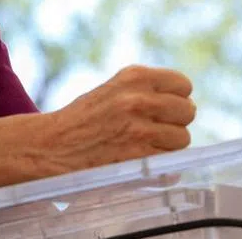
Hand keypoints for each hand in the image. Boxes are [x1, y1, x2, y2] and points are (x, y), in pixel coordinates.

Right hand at [41, 65, 194, 172]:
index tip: (165, 109)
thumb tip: (186, 103)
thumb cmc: (84, 118)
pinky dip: (161, 166)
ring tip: (144, 145)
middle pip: (188, 111)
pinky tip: (141, 161)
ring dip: (168, 146)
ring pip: (182, 139)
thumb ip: (147, 90)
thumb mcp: (114, 89)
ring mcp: (139, 129)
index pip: (183, 84)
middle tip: (156, 129)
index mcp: (134, 76)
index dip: (177, 98)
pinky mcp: (137, 157)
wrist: (53, 145)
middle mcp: (138, 99)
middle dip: (175, 122)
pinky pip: (171, 163)